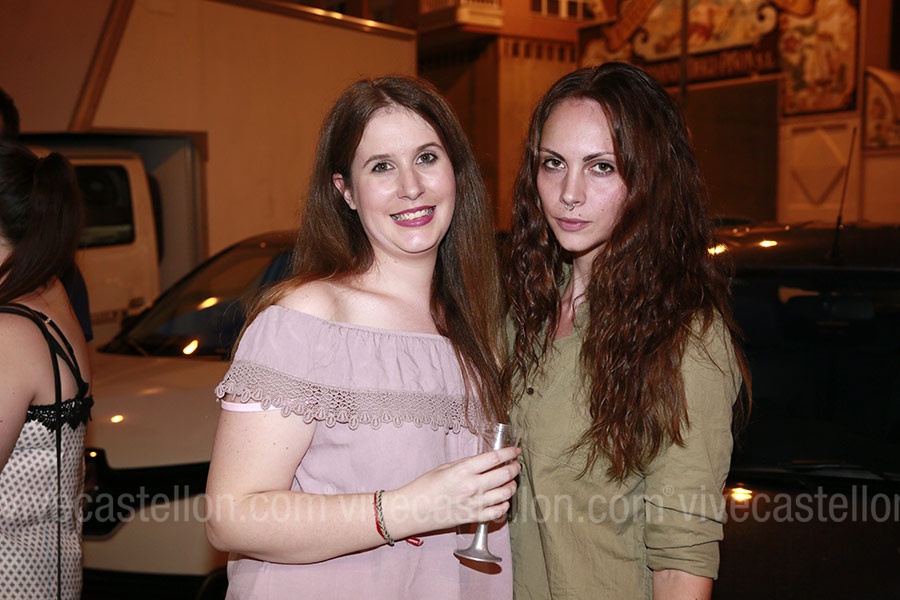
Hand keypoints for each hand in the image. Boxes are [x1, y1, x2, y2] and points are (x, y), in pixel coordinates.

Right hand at [381, 446, 520, 538]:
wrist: (413, 510)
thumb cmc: (424, 487)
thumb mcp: (445, 467)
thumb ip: (466, 463)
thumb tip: (484, 460)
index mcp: (463, 471)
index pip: (494, 458)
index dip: (509, 453)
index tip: (515, 451)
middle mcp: (472, 487)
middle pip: (504, 475)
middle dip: (515, 468)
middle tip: (516, 465)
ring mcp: (474, 504)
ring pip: (505, 494)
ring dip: (512, 486)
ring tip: (511, 482)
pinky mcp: (473, 518)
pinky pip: (498, 512)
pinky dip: (504, 505)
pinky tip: (502, 500)